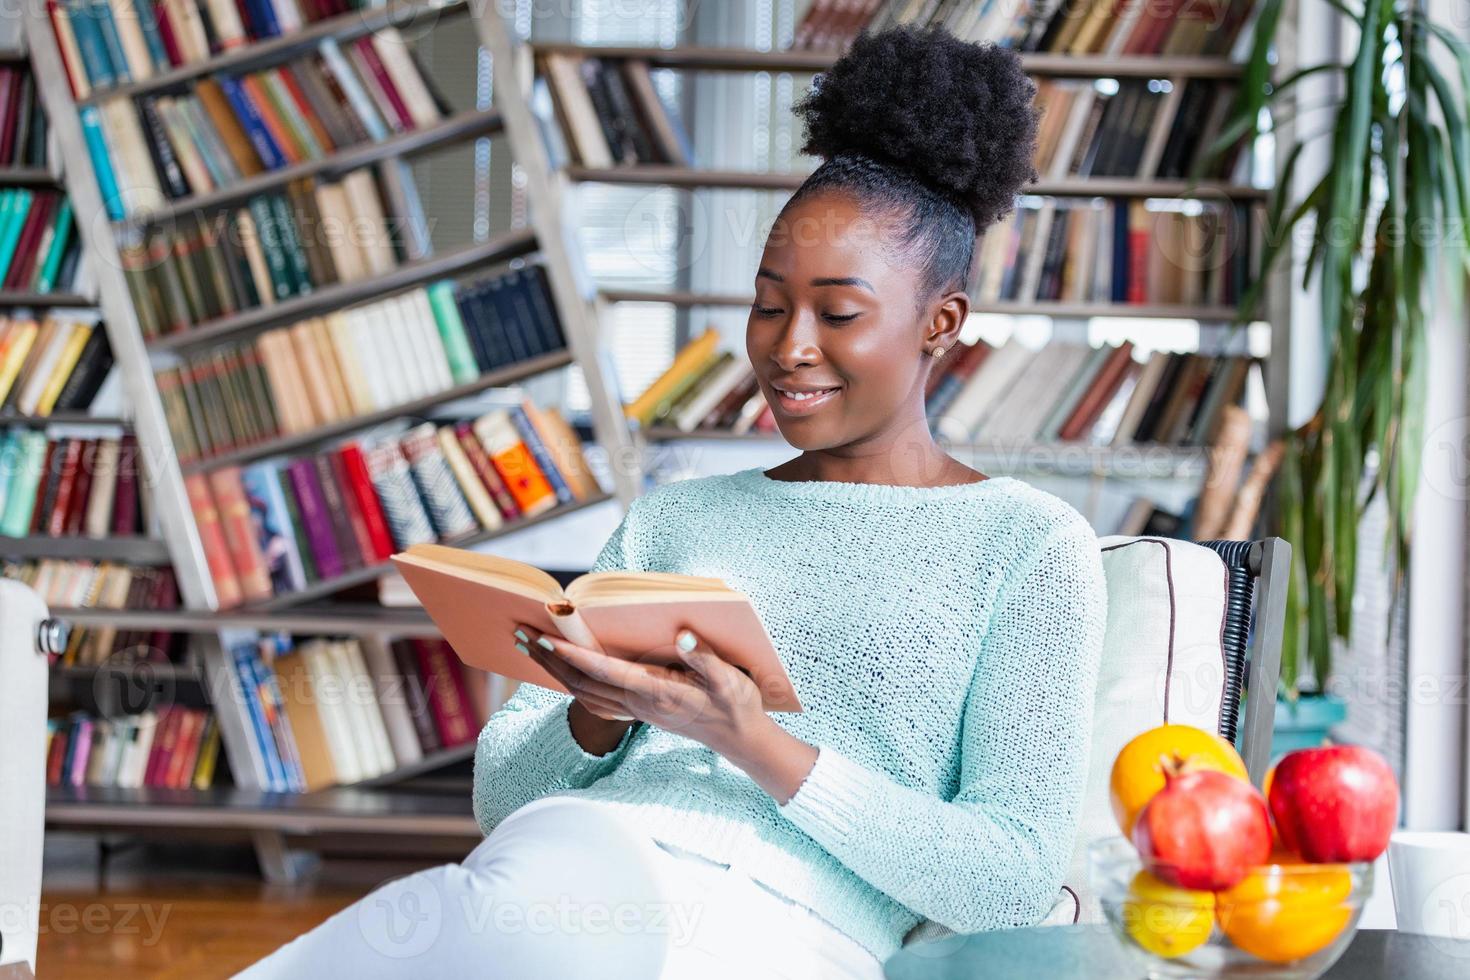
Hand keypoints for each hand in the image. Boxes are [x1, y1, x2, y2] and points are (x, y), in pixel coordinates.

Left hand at [512, 623, 767, 758]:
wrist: (740, 738)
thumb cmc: (736, 704)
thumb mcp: (729, 679)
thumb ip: (704, 658)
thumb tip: (682, 635)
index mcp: (656, 690)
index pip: (604, 671)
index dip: (573, 655)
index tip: (546, 638)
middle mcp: (639, 702)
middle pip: (582, 684)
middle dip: (549, 661)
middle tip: (521, 636)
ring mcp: (637, 710)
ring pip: (583, 694)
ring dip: (554, 673)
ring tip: (531, 650)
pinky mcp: (639, 712)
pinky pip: (595, 700)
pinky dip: (572, 686)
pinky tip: (563, 675)